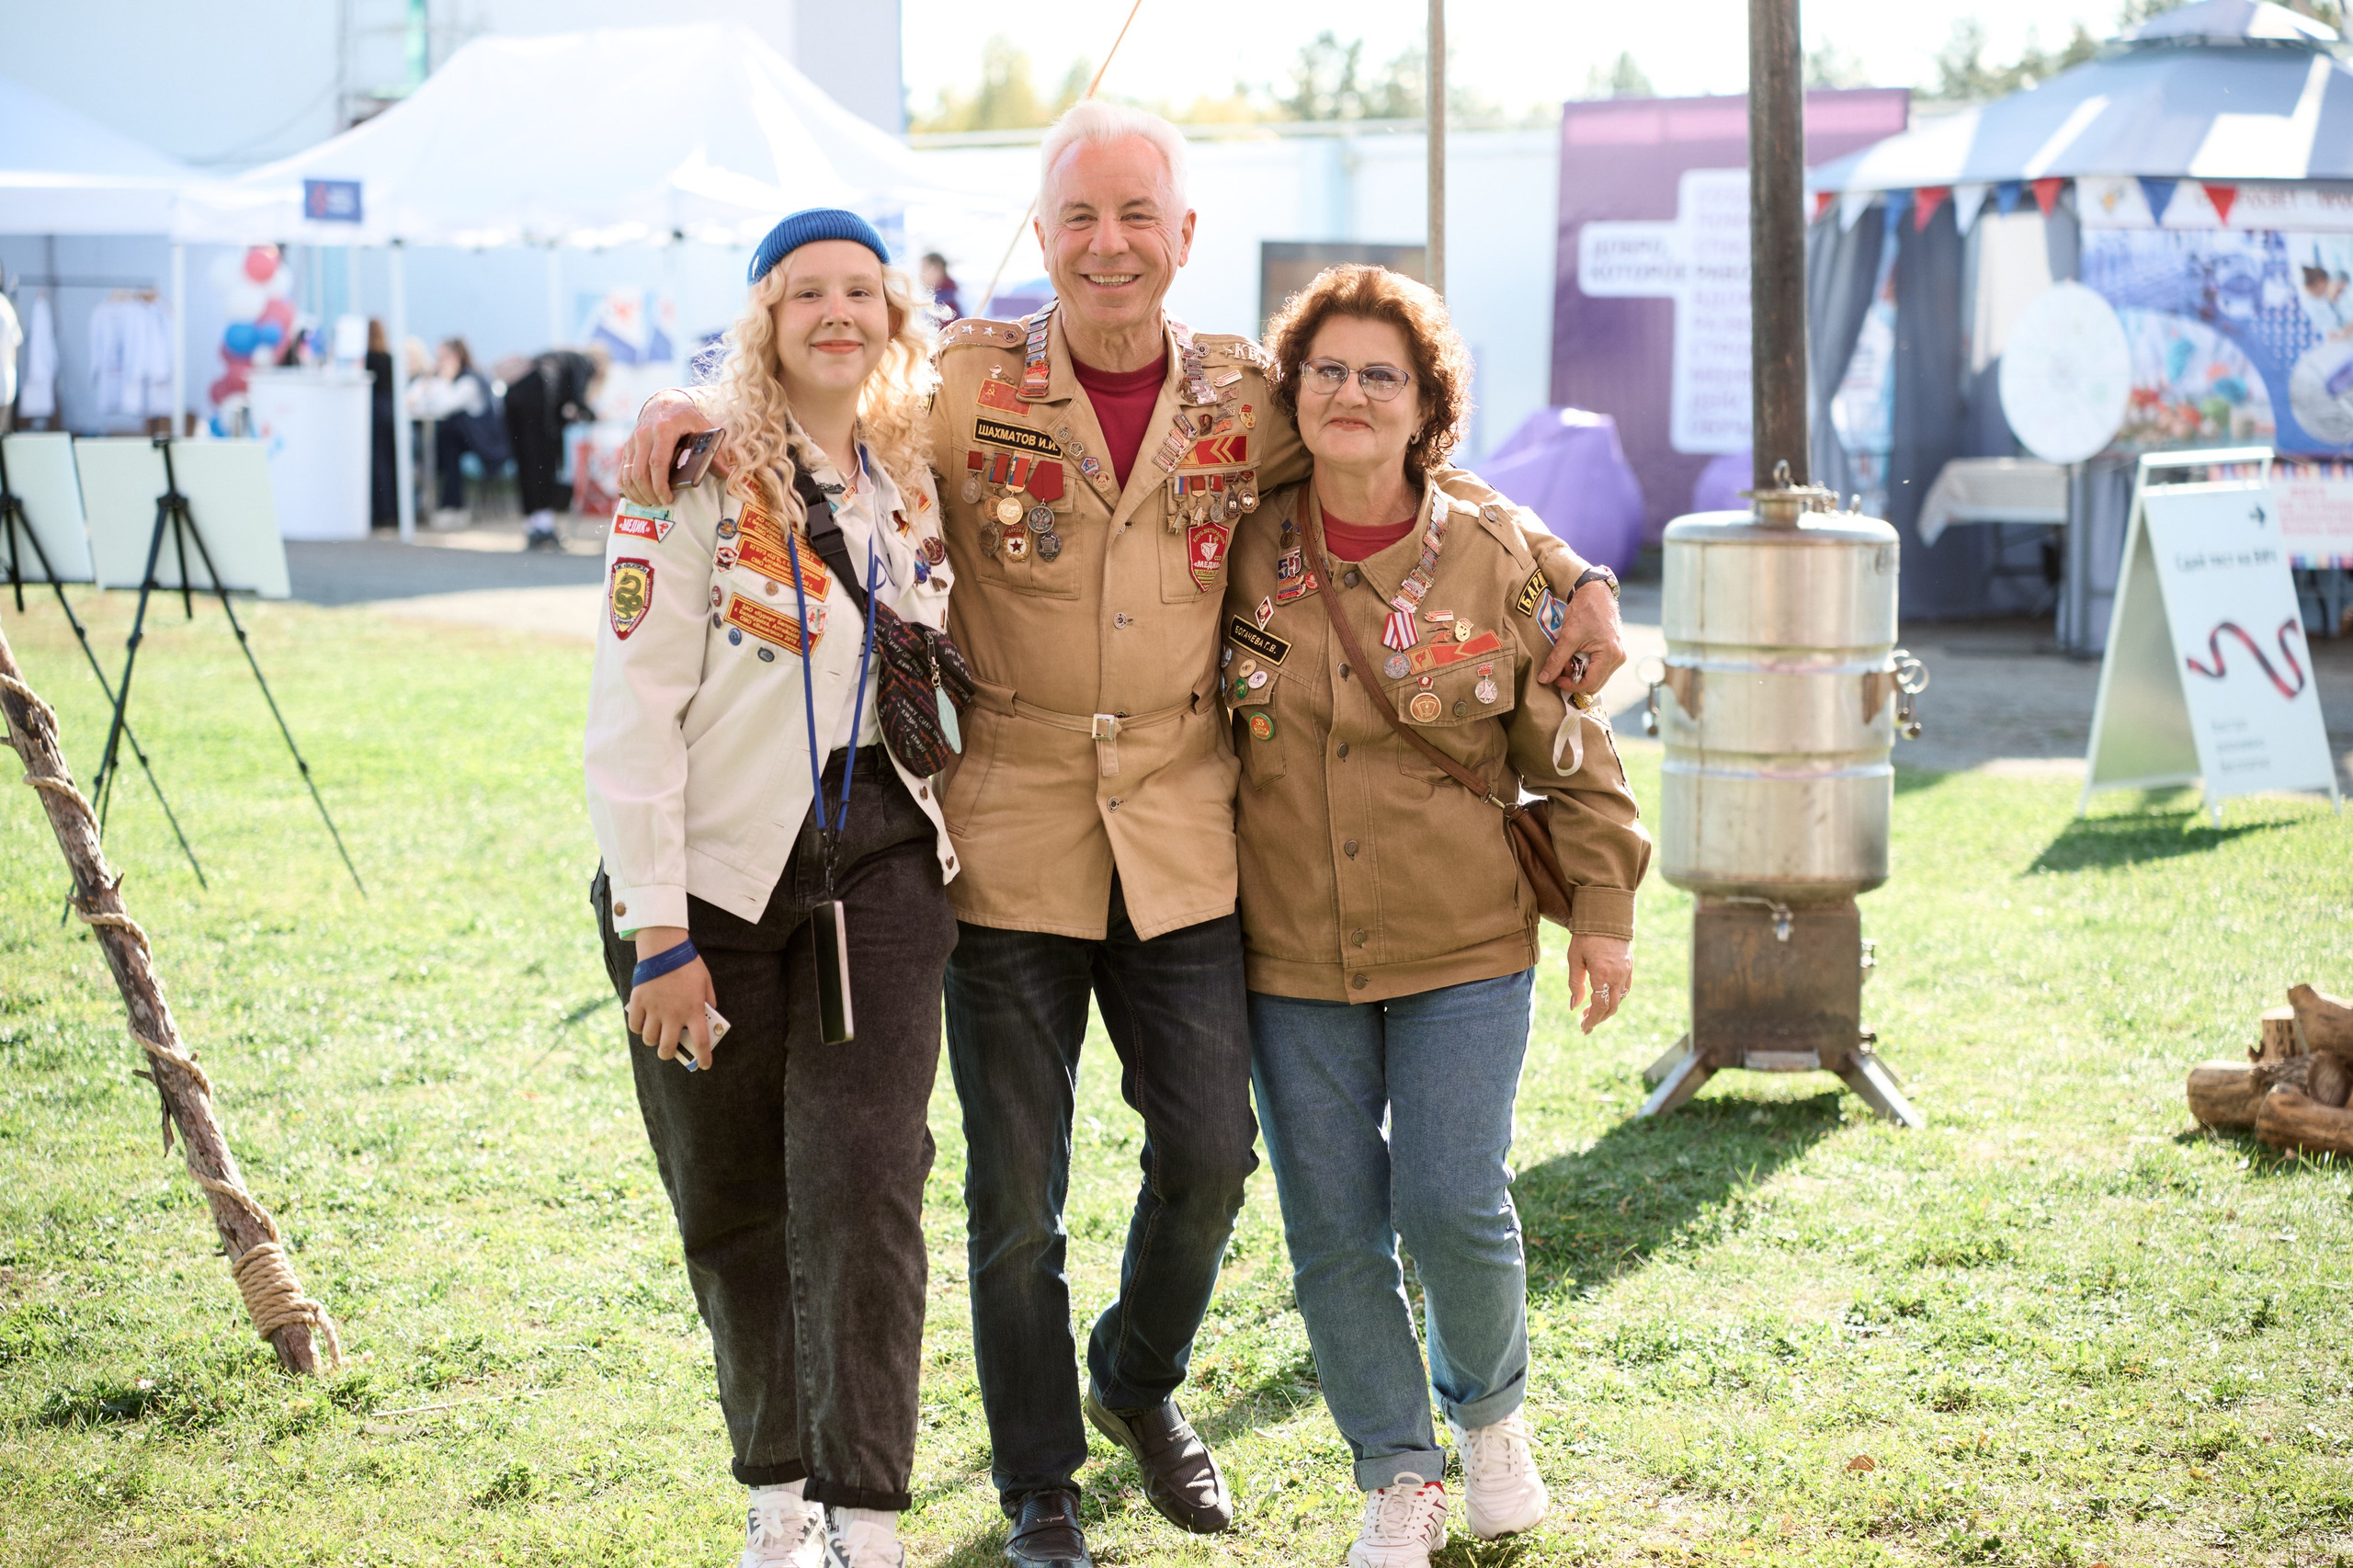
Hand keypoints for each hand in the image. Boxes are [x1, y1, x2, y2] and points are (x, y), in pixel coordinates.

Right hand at [616, 389, 711, 507]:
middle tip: (660, 504)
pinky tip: (637, 496)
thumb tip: (727, 474)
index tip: (668, 499)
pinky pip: (622, 471)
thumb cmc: (687, 418)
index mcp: (664, 430)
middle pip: (639, 472)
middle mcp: (644, 434)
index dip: (660, 485)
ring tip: (649, 503)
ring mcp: (632, 441)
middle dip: (648, 493)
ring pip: (627, 474)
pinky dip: (626, 487)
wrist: (665, 402)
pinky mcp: (627, 447)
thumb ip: (713, 452)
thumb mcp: (703, 429)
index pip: (657, 463)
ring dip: (636, 493)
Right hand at [625, 925, 716, 1068]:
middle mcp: (673, 1014)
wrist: (664, 947)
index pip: (701, 1041)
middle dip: (669, 1054)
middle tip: (670, 1050)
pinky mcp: (638, 1002)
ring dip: (653, 1040)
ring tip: (656, 1034)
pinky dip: (637, 1028)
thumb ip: (708, 1000)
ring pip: (649, 1039)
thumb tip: (709, 1014)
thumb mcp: (706, 981)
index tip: (704, 1065)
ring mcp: (654, 1009)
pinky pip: (634, 1025)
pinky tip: (642, 1023)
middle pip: (668, 1047)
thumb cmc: (688, 964)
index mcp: (693, 1009)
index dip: (703, 1057)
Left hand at [1536, 581, 1626, 697]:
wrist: (1595, 593)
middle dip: (1576, 680)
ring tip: (1568, 658)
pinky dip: (1586, 666)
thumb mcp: (1568, 636)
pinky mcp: (1614, 651)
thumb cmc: (1584, 611)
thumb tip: (1544, 679)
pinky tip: (1576, 655)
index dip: (1571, 686)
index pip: (1590, 684)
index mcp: (1610, 654)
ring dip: (1580, 673)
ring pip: (1597, 677)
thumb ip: (1556, 660)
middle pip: (1595, 684)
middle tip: (1561, 667)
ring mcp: (1618, 654)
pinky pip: (1599, 668)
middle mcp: (1618, 657)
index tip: (1556, 679)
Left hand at [1566, 933, 1631, 1033]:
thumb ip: (1575, 984)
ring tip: (1591, 1011)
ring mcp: (1626, 971)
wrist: (1606, 915)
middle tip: (1585, 1023)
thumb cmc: (1585, 936)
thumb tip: (1574, 1007)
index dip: (1591, 1020)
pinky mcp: (1629, 966)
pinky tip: (1604, 997)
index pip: (1599, 1006)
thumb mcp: (1574, 959)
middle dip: (1599, 1018)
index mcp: (1603, 975)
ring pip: (1620, 999)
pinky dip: (1616, 997)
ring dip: (1607, 1009)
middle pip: (1612, 1007)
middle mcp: (1618, 976)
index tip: (1583, 1029)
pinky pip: (1625, 988)